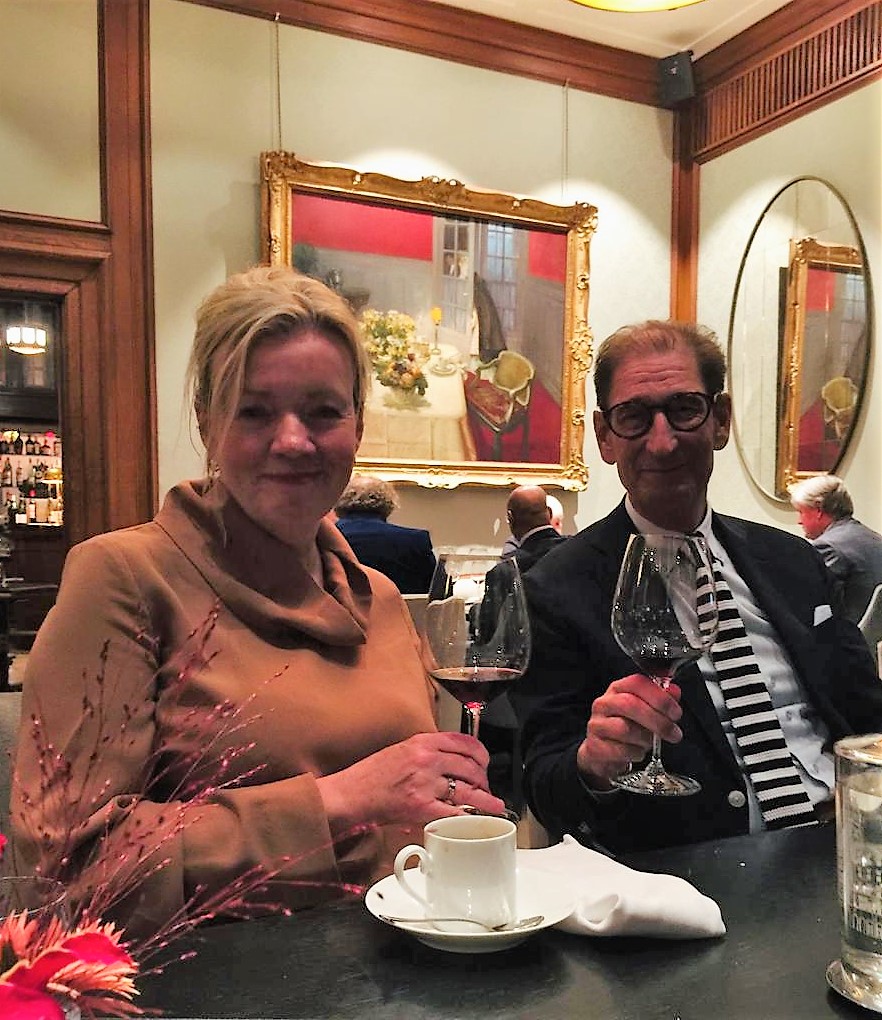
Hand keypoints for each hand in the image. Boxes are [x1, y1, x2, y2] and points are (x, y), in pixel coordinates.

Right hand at [317, 731, 506, 833]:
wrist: (350, 793)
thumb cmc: (370, 775)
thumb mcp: (400, 750)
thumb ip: (426, 752)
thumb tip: (450, 761)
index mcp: (422, 742)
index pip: (463, 742)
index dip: (481, 753)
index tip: (485, 762)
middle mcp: (426, 759)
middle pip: (469, 766)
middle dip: (483, 779)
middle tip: (486, 788)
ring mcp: (425, 783)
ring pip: (466, 790)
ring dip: (484, 799)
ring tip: (494, 805)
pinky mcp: (421, 806)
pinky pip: (453, 812)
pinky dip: (467, 816)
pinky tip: (474, 819)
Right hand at [575, 674, 682, 787]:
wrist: (603, 752)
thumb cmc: (627, 727)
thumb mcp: (645, 710)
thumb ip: (660, 700)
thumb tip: (674, 691)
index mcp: (618, 689)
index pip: (637, 683)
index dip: (660, 697)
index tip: (676, 712)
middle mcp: (604, 703)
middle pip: (630, 704)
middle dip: (658, 721)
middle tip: (674, 733)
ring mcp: (597, 725)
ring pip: (625, 729)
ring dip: (646, 739)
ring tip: (651, 743)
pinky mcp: (594, 746)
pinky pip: (620, 750)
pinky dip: (636, 753)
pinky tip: (638, 752)